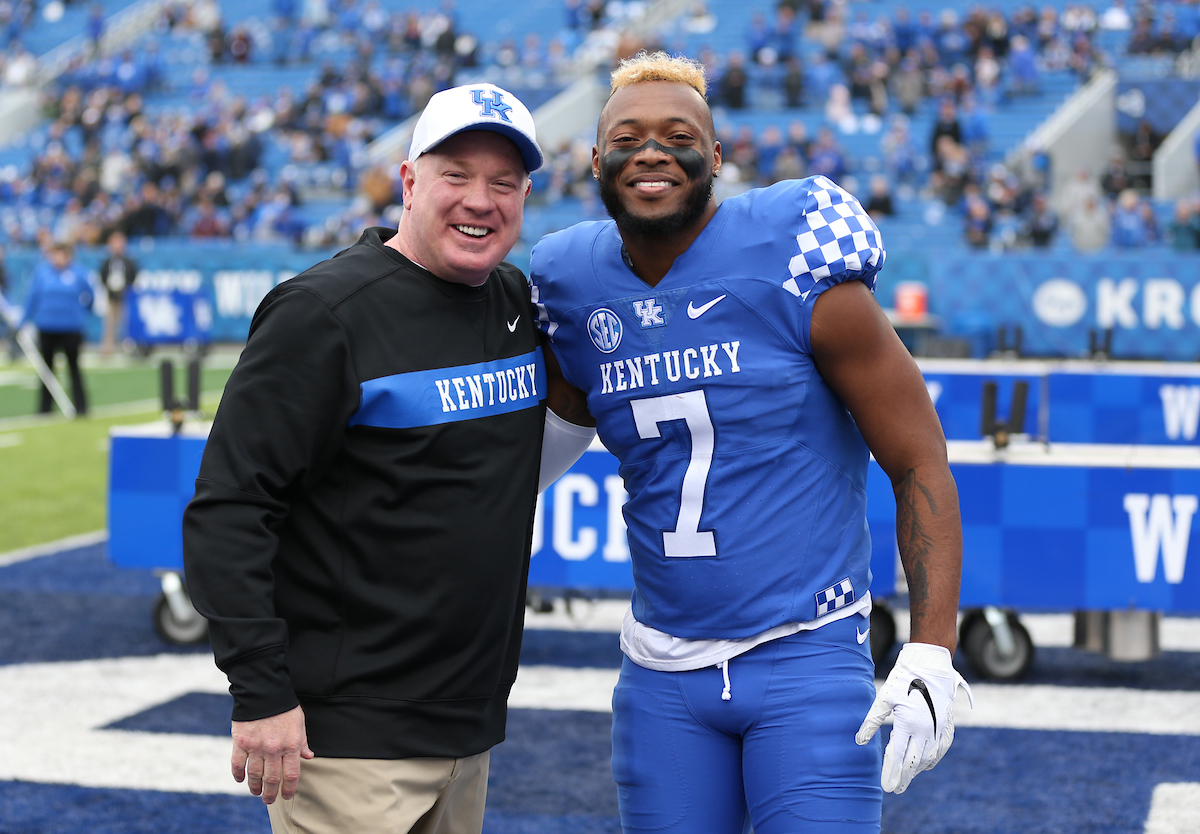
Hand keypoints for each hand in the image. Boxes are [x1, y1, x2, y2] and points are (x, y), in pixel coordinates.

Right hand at [231, 704, 314, 803]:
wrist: (263, 691)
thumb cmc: (284, 707)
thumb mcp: (299, 723)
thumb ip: (302, 742)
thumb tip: (308, 757)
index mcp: (290, 744)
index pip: (291, 774)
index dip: (289, 789)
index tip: (286, 796)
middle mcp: (273, 748)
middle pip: (271, 779)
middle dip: (270, 793)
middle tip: (268, 800)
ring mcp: (256, 746)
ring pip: (254, 775)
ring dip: (255, 787)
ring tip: (256, 792)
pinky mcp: (240, 742)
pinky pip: (238, 763)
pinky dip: (238, 774)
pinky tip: (240, 779)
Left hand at [855, 642, 972, 793]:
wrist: (931, 663)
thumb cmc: (904, 678)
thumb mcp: (883, 698)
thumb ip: (872, 721)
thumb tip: (859, 741)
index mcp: (908, 725)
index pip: (898, 756)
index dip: (891, 773)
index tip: (886, 787)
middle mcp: (925, 730)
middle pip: (913, 761)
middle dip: (904, 776)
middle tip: (895, 789)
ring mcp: (938, 728)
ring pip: (929, 757)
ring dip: (917, 769)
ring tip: (907, 778)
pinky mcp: (946, 722)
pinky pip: (942, 747)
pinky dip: (934, 758)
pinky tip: (928, 764)